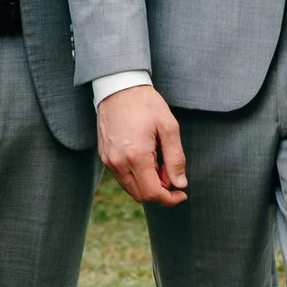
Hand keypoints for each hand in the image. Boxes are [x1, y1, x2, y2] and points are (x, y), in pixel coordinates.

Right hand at [97, 85, 187, 205]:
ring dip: (148, 185)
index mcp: (136, 156)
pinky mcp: (105, 156)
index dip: (169, 199)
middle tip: (172, 173)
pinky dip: (137, 177)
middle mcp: (118, 163)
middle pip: (140, 195)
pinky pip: (122, 177)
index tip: (182, 193)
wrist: (119, 87)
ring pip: (130, 188)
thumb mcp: (169, 127)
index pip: (152, 193)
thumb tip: (180, 183)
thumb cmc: (146, 104)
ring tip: (159, 163)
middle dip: (160, 192)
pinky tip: (147, 159)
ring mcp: (109, 161)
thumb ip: (175, 158)